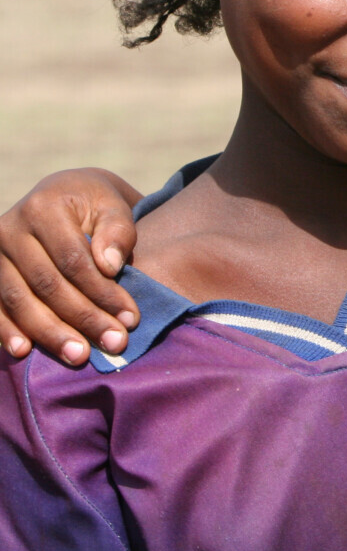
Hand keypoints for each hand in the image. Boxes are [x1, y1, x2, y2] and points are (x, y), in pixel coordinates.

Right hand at [0, 168, 142, 364]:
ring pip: (18, 300)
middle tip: (113, 343)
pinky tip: (24, 351)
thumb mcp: (113, 206)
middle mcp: (10, 230)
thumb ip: (118, 231)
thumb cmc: (95, 204)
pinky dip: (7, 331)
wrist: (62, 196)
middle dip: (83, 318)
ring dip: (50, 332)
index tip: (130, 318)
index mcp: (43, 208)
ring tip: (79, 355)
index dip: (102, 292)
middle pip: (47, 284)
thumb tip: (110, 266)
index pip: (73, 260)